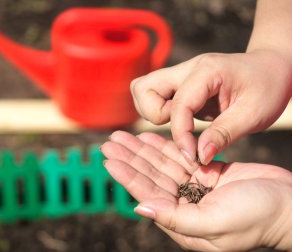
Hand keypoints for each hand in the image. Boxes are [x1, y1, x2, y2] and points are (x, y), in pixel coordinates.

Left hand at [101, 131, 291, 250]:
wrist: (289, 206)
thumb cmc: (257, 218)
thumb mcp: (214, 222)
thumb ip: (174, 217)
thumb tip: (140, 207)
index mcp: (182, 222)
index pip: (146, 194)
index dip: (126, 175)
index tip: (108, 159)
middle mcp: (184, 206)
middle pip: (150, 177)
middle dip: (130, 158)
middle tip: (110, 142)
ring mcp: (195, 188)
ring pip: (162, 165)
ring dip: (142, 150)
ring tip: (123, 136)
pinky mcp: (207, 174)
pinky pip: (180, 158)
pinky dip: (164, 147)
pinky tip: (149, 138)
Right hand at [130, 50, 291, 165]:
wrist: (273, 66)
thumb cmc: (268, 86)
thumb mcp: (253, 114)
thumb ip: (223, 134)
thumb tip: (199, 156)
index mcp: (206, 72)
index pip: (178, 105)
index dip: (180, 134)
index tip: (192, 156)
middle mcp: (187, 69)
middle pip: (144, 87)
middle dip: (154, 114)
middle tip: (180, 129)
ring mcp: (180, 74)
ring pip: (143, 89)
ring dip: (153, 112)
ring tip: (181, 124)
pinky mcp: (179, 84)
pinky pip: (153, 96)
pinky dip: (159, 111)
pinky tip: (182, 121)